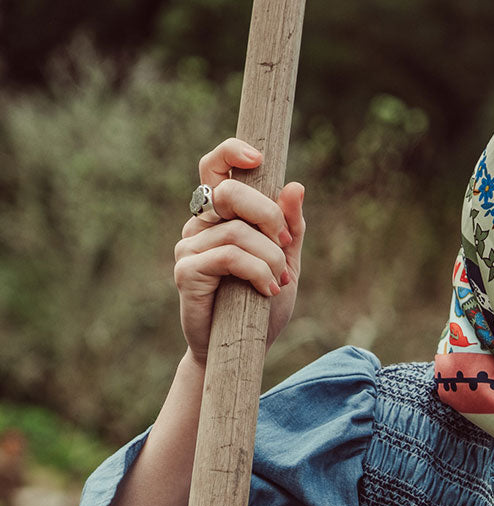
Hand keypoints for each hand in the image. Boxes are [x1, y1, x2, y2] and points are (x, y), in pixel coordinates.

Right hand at [173, 137, 305, 366]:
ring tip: (279, 281)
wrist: (241, 352)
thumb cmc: (260, 307)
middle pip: (231, 192)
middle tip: (287, 245)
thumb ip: (290, 228)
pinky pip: (227, 256)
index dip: (231, 152)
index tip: (259, 156)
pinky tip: (266, 290)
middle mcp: (200, 224)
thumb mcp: (286, 264)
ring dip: (269, 257)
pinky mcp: (186, 271)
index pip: (215, 167)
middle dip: (268, 215)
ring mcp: (188, 246)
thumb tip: (295, 186)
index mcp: (221, 215)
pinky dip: (256, 270)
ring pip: (236, 230)